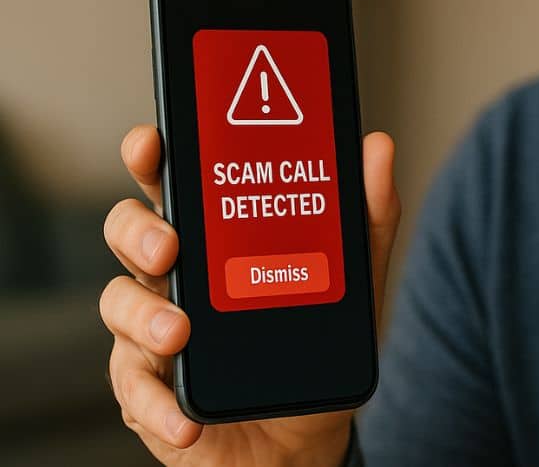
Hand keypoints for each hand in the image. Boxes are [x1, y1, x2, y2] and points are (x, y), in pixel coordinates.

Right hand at [99, 125, 401, 466]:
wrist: (305, 436)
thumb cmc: (313, 345)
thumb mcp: (352, 281)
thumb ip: (366, 218)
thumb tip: (378, 147)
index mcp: (215, 237)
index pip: (173, 183)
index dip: (151, 156)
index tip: (153, 142)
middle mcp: (175, 275)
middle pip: (130, 233)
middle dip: (139, 232)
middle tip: (170, 246)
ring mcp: (153, 330)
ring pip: (120, 304)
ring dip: (145, 317)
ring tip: (179, 332)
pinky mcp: (149, 388)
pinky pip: (136, 390)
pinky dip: (159, 405)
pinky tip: (186, 418)